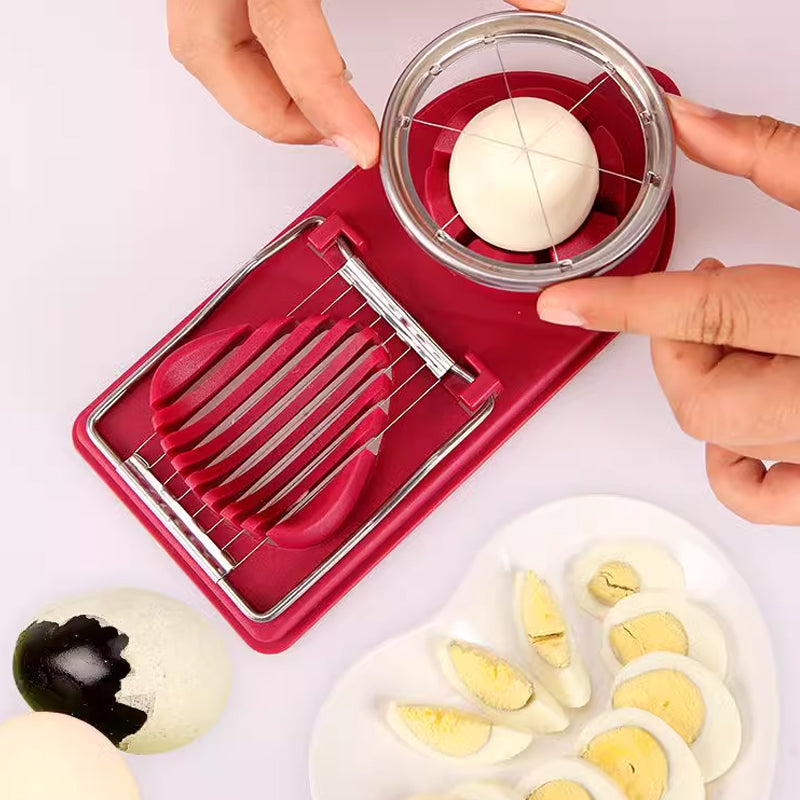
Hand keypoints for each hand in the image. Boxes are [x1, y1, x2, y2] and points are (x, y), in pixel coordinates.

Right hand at [167, 1, 564, 167]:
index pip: (283, 32)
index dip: (321, 104)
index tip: (360, 146)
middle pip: (208, 53)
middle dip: (268, 112)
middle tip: (328, 135)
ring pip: (194, 39)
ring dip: (248, 88)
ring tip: (308, 110)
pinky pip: (205, 7)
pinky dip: (244, 46)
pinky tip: (290, 53)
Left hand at [537, 97, 799, 524]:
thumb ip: (778, 156)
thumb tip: (693, 122)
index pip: (708, 309)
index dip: (622, 304)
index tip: (561, 303)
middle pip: (704, 397)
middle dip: (681, 345)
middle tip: (705, 294)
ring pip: (724, 447)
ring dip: (709, 391)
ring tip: (745, 344)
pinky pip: (762, 498)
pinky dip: (733, 461)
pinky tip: (748, 417)